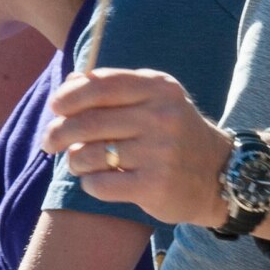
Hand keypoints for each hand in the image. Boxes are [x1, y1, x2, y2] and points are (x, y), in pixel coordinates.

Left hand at [40, 69, 232, 229]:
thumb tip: (69, 84)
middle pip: (89, 122)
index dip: (70, 96)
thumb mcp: (154, 100)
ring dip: (75, 160)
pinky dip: (90, 184)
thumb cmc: (173, 134)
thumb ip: (114, 89)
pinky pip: (100, 184)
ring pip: (90, 155)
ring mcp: (160, 152)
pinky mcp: (155, 185)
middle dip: (59, 132)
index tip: (56, 107)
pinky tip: (97, 181)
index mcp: (158, 88)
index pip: (101, 86)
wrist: (220, 175)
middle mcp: (161, 117)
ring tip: (79, 163)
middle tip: (49, 142)